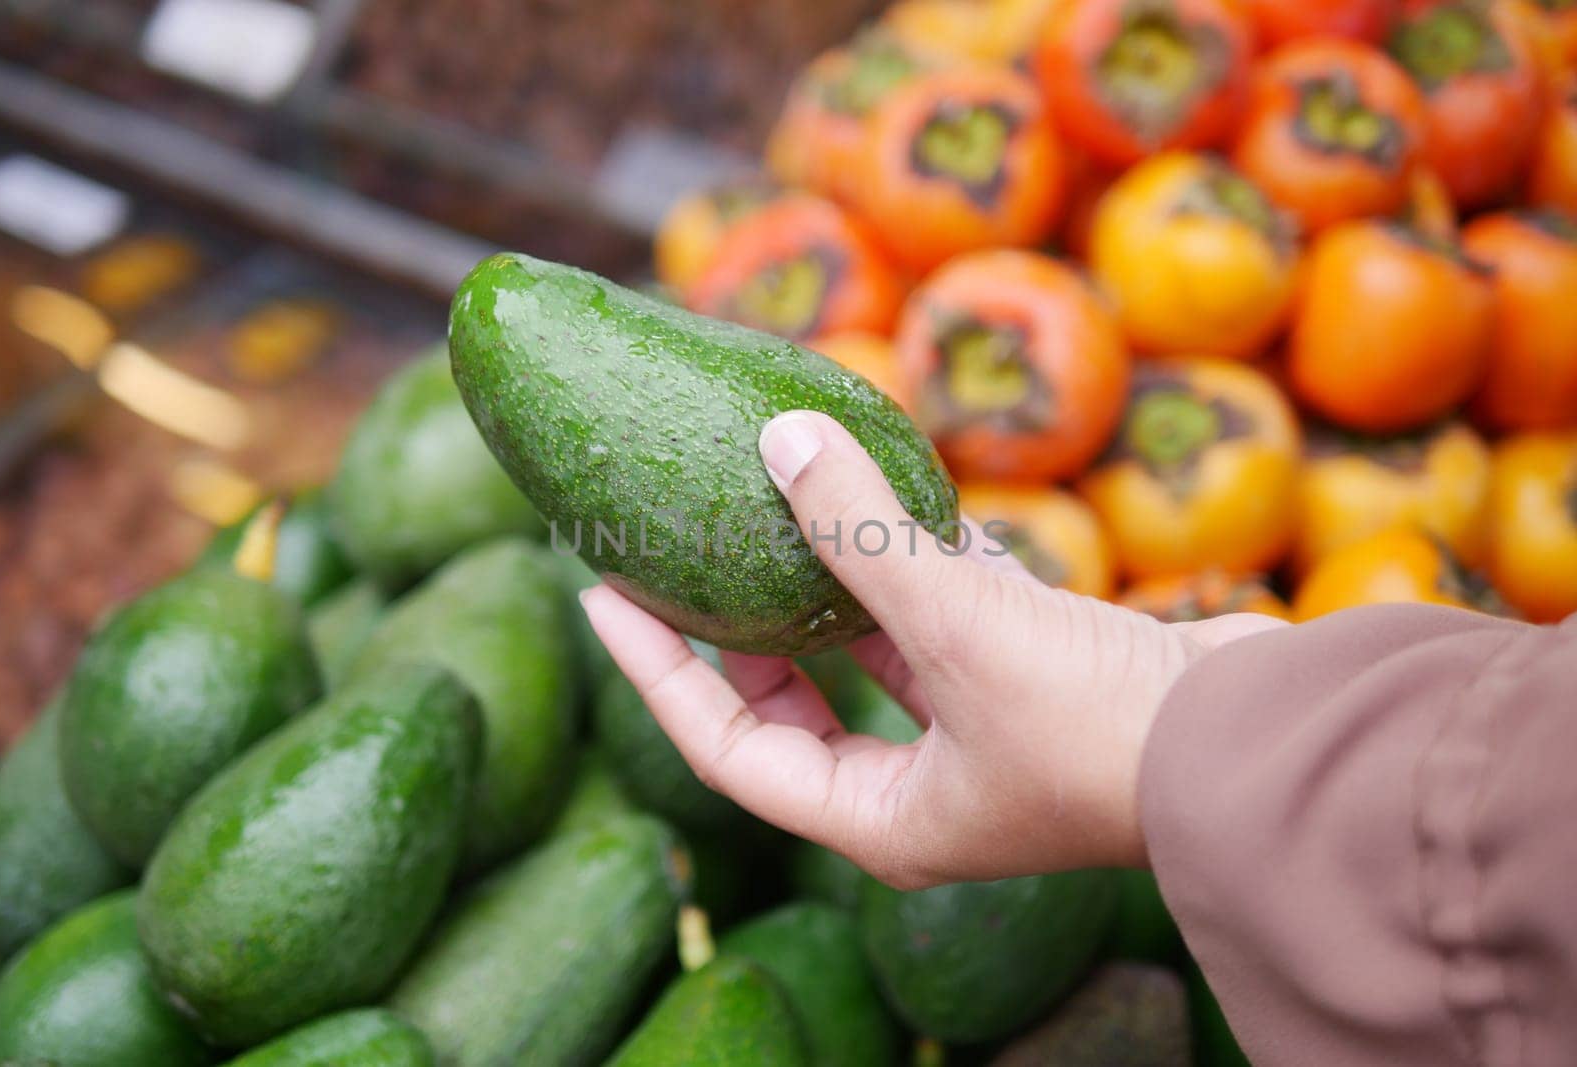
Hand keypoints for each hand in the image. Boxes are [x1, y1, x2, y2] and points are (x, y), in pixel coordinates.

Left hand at [581, 411, 1285, 888]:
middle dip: (734, 631)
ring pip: (872, 653)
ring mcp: (980, 730)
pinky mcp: (1032, 677)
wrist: (1265, 744)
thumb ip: (861, 535)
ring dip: (826, 582)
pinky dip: (915, 559)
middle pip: (790, 706)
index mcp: (881, 818)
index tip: (601, 592)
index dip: (655, 673)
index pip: (727, 749)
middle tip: (676, 549)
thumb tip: (777, 435)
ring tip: (769, 503)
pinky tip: (887, 490)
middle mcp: (922, 784)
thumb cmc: (1102, 728)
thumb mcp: (959, 627)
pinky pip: (945, 614)